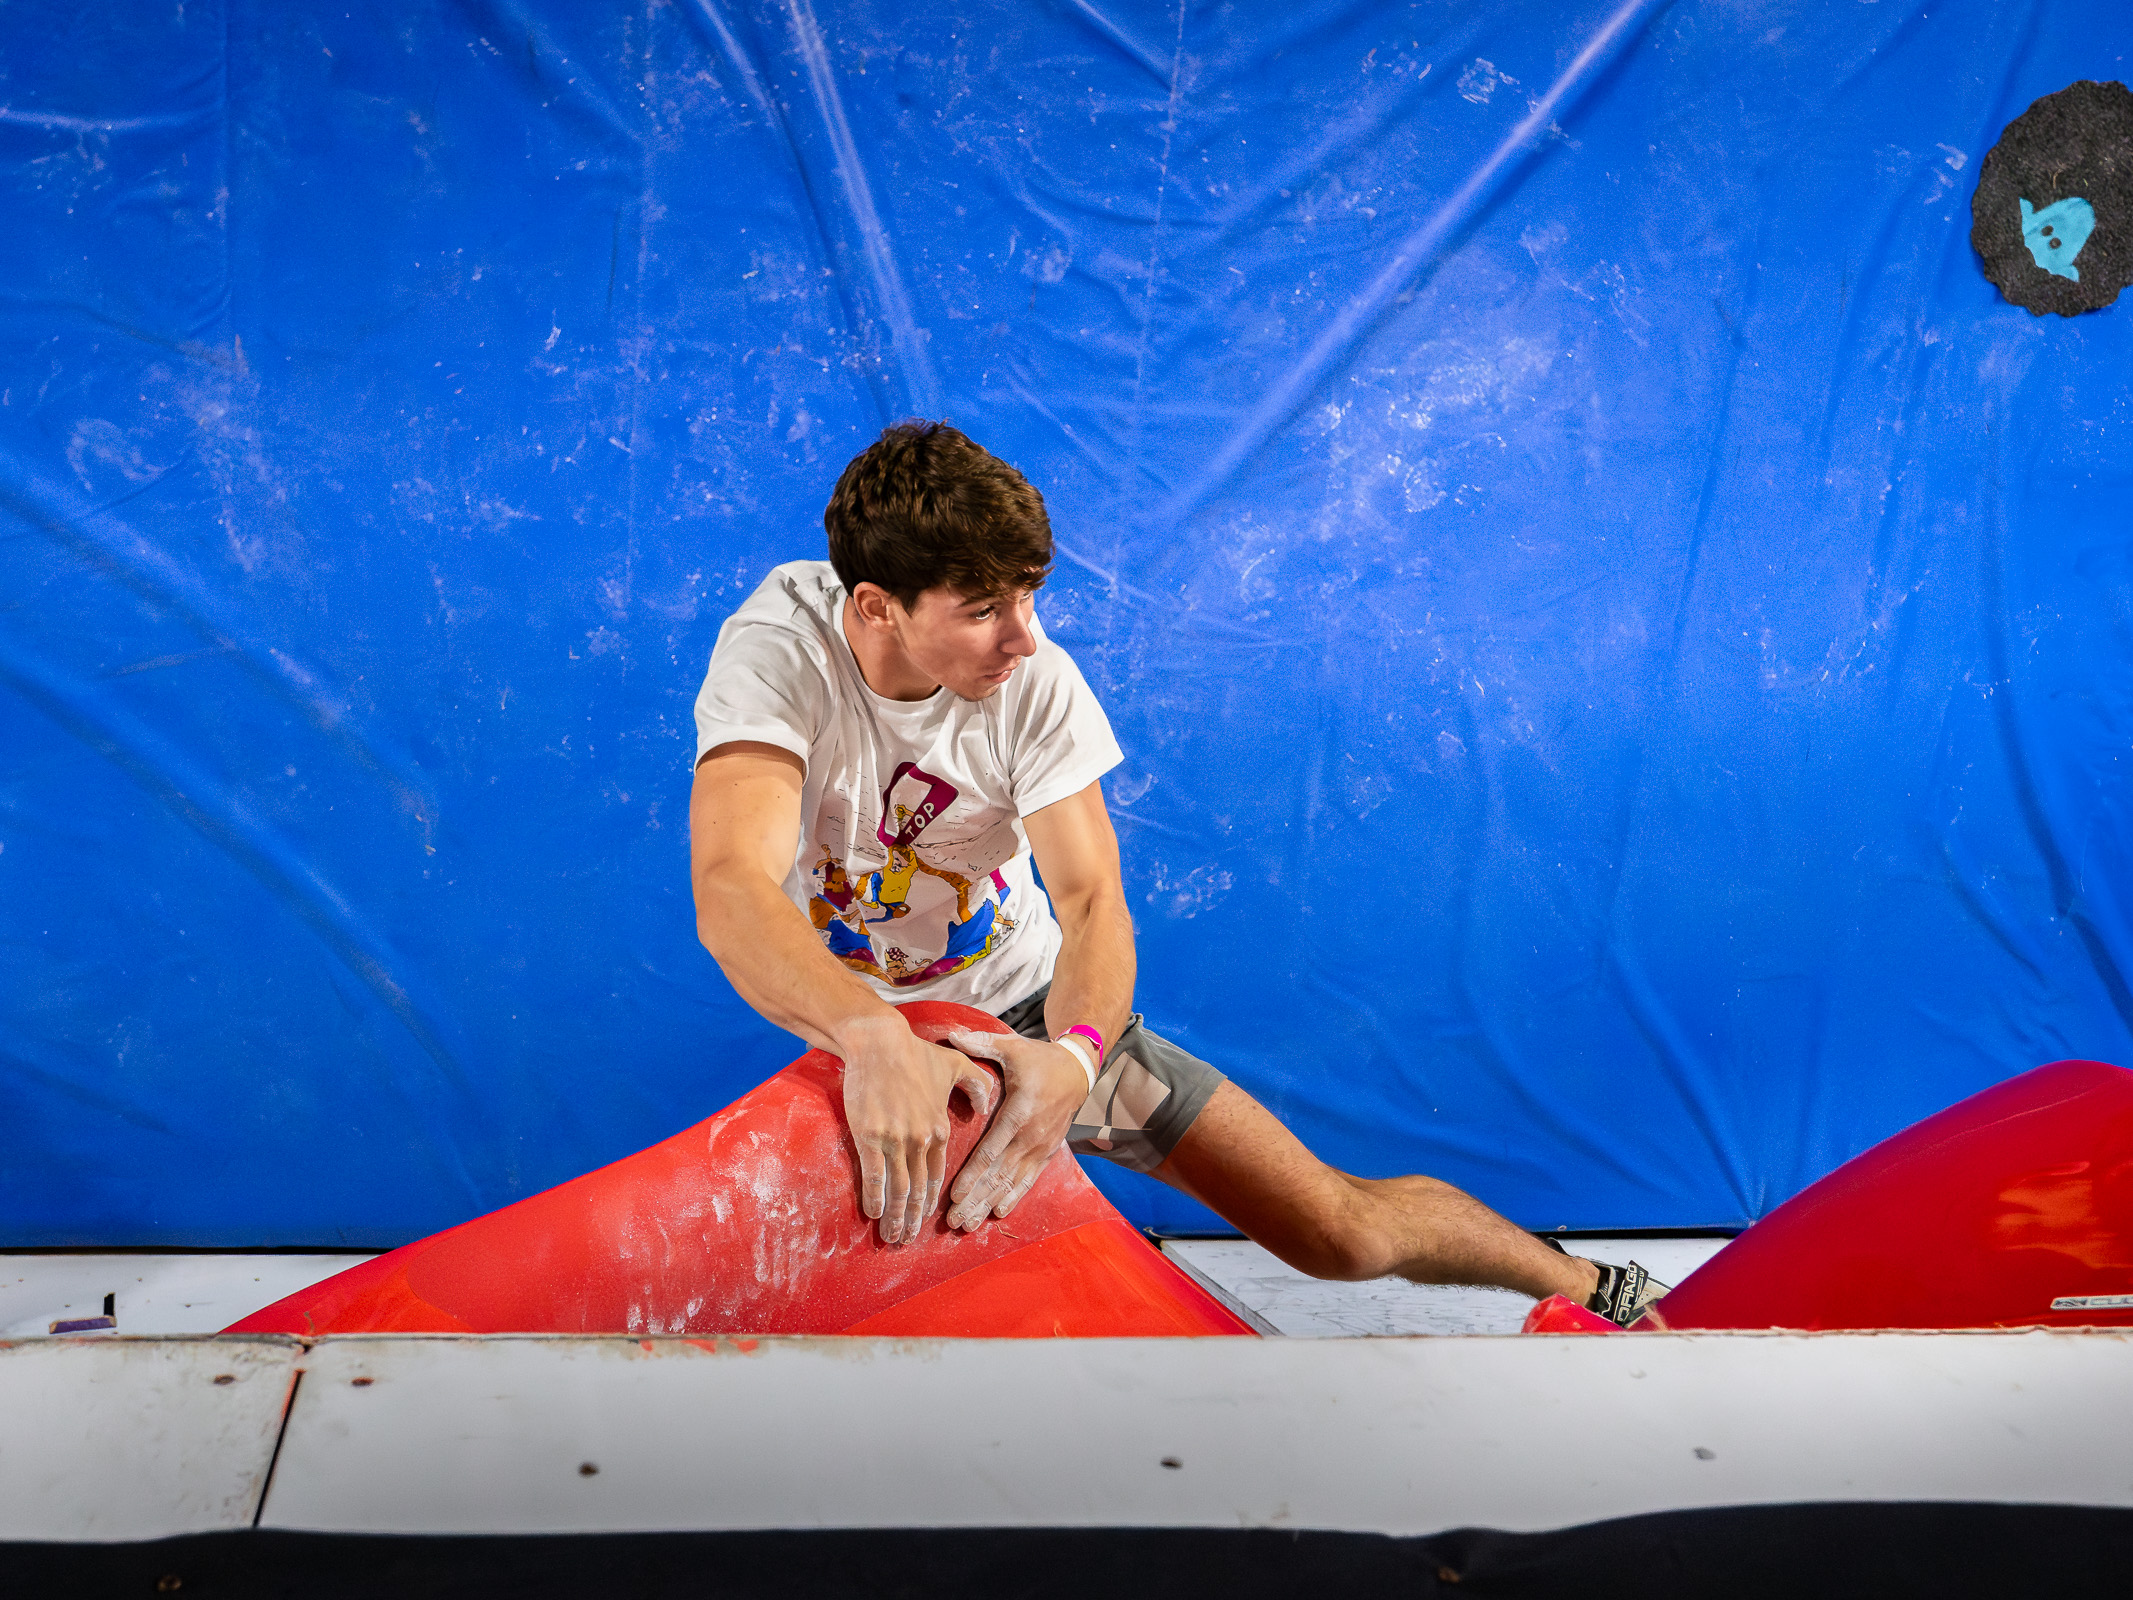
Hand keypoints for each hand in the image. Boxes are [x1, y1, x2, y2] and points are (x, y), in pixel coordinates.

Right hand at [838, 1016, 998, 1242]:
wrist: (880, 1042)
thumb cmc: (916, 1053)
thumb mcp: (956, 1064)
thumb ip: (976, 1084)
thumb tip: (984, 1106)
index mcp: (938, 1128)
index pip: (937, 1175)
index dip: (931, 1201)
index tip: (928, 1220)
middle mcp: (920, 1139)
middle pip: (918, 1189)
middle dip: (913, 1219)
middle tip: (907, 1241)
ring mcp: (895, 1140)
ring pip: (898, 1189)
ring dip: (896, 1216)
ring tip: (892, 1236)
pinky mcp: (870, 1136)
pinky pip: (874, 1175)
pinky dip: (875, 1198)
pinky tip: (874, 1213)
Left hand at [942, 1030, 1092, 1229]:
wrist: (1077, 1070)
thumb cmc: (1038, 1059)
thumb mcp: (1011, 1047)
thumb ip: (981, 1044)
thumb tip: (951, 1034)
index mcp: (1019, 1112)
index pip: (991, 1150)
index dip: (972, 1175)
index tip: (954, 1195)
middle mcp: (1031, 1135)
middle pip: (999, 1175)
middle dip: (975, 1199)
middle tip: (952, 1222)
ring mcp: (1041, 1146)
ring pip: (1012, 1183)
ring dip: (989, 1204)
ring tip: (968, 1224)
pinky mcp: (1048, 1152)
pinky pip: (1029, 1180)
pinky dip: (1014, 1198)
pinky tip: (997, 1213)